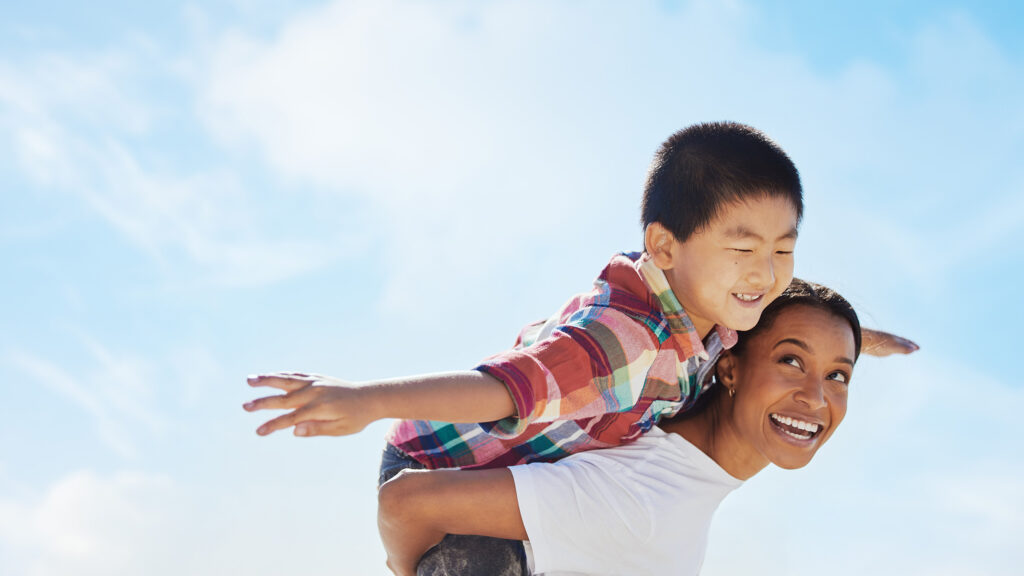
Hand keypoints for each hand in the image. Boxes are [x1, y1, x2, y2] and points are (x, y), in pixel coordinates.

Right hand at [243, 372, 378, 436]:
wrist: (371, 397)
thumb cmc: (356, 418)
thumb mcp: (340, 429)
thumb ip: (316, 429)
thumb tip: (293, 430)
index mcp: (319, 408)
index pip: (290, 418)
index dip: (273, 425)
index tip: (258, 432)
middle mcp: (314, 392)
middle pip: (283, 398)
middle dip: (263, 402)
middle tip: (245, 406)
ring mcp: (315, 382)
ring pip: (286, 381)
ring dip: (267, 380)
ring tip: (249, 380)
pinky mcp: (317, 378)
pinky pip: (296, 375)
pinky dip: (282, 375)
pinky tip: (270, 376)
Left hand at [860, 328, 918, 356]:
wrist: (862, 340)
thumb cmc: (878, 344)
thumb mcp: (892, 346)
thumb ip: (902, 348)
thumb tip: (914, 349)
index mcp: (894, 339)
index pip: (906, 342)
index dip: (912, 345)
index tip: (918, 348)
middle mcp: (889, 340)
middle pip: (901, 341)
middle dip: (908, 344)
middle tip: (915, 348)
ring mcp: (883, 342)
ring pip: (893, 343)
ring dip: (899, 345)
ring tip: (903, 348)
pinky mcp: (876, 346)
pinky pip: (886, 346)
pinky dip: (890, 348)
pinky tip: (887, 350)